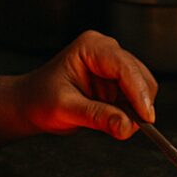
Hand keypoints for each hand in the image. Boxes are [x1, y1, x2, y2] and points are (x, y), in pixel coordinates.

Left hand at [17, 30, 157, 139]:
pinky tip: (111, 119)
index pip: (126, 67)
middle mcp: (106, 51)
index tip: (146, 118)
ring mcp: (113, 67)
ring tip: (108, 122)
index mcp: (92, 47)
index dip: (139, 93)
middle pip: (140, 77)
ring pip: (142, 90)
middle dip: (138, 105)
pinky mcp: (117, 83)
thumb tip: (125, 126)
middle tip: (125, 128)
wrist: (30, 104)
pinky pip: (135, 100)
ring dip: (133, 111)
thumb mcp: (65, 109)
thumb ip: (97, 116)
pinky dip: (130, 113)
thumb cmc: (39, 99)